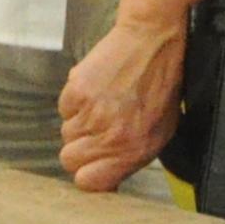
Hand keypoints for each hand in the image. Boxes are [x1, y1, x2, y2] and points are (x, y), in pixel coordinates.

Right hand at [58, 5, 190, 191]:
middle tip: (97, 132)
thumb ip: (130, 158)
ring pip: (65, 134)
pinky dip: (75, 102)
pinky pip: (63, 109)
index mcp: (133, 150)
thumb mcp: (160, 131)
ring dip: (79, 124)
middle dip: (80, 150)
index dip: (87, 175)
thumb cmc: (160, 86)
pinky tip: (96, 89)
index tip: (93, 166)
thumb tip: (107, 180)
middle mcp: (110, 136)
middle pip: (69, 160)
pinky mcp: (77, 91)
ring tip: (102, 105)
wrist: (151, 40)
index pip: (88, 183)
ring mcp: (92, 113)